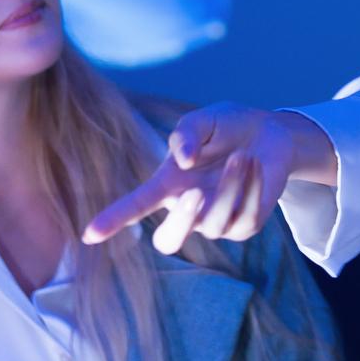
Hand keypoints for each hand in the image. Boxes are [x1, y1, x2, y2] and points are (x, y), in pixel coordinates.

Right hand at [84, 104, 335, 254]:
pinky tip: (255, 164)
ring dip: (230, 186)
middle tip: (196, 192)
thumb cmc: (226, 126)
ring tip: (243, 155)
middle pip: (169, 240)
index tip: (89, 235)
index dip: (113, 220)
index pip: (135, 206)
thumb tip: (181, 160)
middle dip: (181, 222)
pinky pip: (245, 215)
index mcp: (168, 184)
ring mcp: (216, 221)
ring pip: (215, 221)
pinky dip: (252, 187)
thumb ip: (186, 134)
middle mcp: (188, 208)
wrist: (270, 132)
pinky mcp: (244, 224)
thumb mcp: (203, 120)